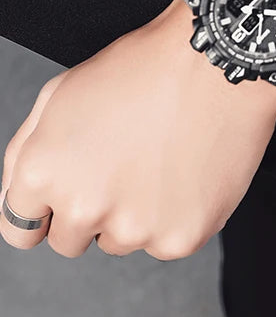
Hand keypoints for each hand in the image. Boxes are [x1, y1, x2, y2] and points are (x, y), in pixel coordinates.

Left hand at [0, 0, 275, 258]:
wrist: (215, 71)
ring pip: (121, 243)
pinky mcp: (181, 239)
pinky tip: (184, 180)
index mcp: (43, 174)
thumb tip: (20, 201)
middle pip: (70, 243)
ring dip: (133, 218)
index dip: (42, 213)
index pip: (21, 230)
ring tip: (158, 169)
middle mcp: (84, 209)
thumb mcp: (59, 96)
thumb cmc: (143, 74)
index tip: (62, 203)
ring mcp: (136, 230)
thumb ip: (27, 155)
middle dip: (87, 216)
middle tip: (119, 175)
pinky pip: (166, 244)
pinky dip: (174, 220)